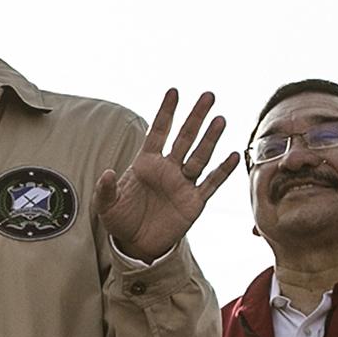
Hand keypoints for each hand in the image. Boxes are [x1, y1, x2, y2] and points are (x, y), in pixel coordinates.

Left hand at [96, 89, 239, 262]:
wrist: (137, 245)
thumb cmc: (121, 220)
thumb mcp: (106, 206)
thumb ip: (105, 190)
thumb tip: (106, 173)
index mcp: (146, 164)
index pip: (158, 132)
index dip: (166, 112)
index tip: (174, 91)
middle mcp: (168, 169)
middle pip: (185, 138)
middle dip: (195, 117)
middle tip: (208, 96)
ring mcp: (182, 184)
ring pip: (199, 156)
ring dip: (210, 139)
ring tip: (220, 119)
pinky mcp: (194, 202)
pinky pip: (211, 183)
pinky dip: (222, 171)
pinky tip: (233, 155)